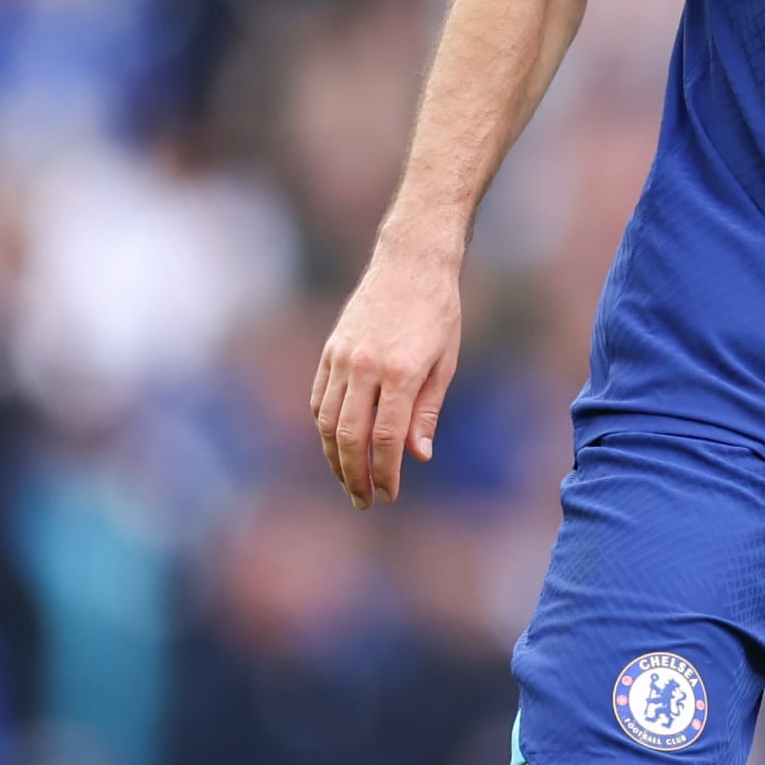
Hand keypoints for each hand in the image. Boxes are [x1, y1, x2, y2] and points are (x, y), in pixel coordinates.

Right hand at [311, 242, 462, 509]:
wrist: (410, 262)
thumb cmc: (438, 312)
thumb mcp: (446, 362)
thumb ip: (427, 411)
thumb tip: (417, 456)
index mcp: (401, 372)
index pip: (386, 438)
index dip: (385, 473)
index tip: (389, 495)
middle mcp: (365, 366)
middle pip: (349, 436)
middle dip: (355, 476)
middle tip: (364, 501)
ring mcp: (342, 357)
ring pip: (326, 421)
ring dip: (334, 458)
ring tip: (347, 481)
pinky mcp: (330, 350)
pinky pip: (318, 398)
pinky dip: (323, 427)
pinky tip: (335, 445)